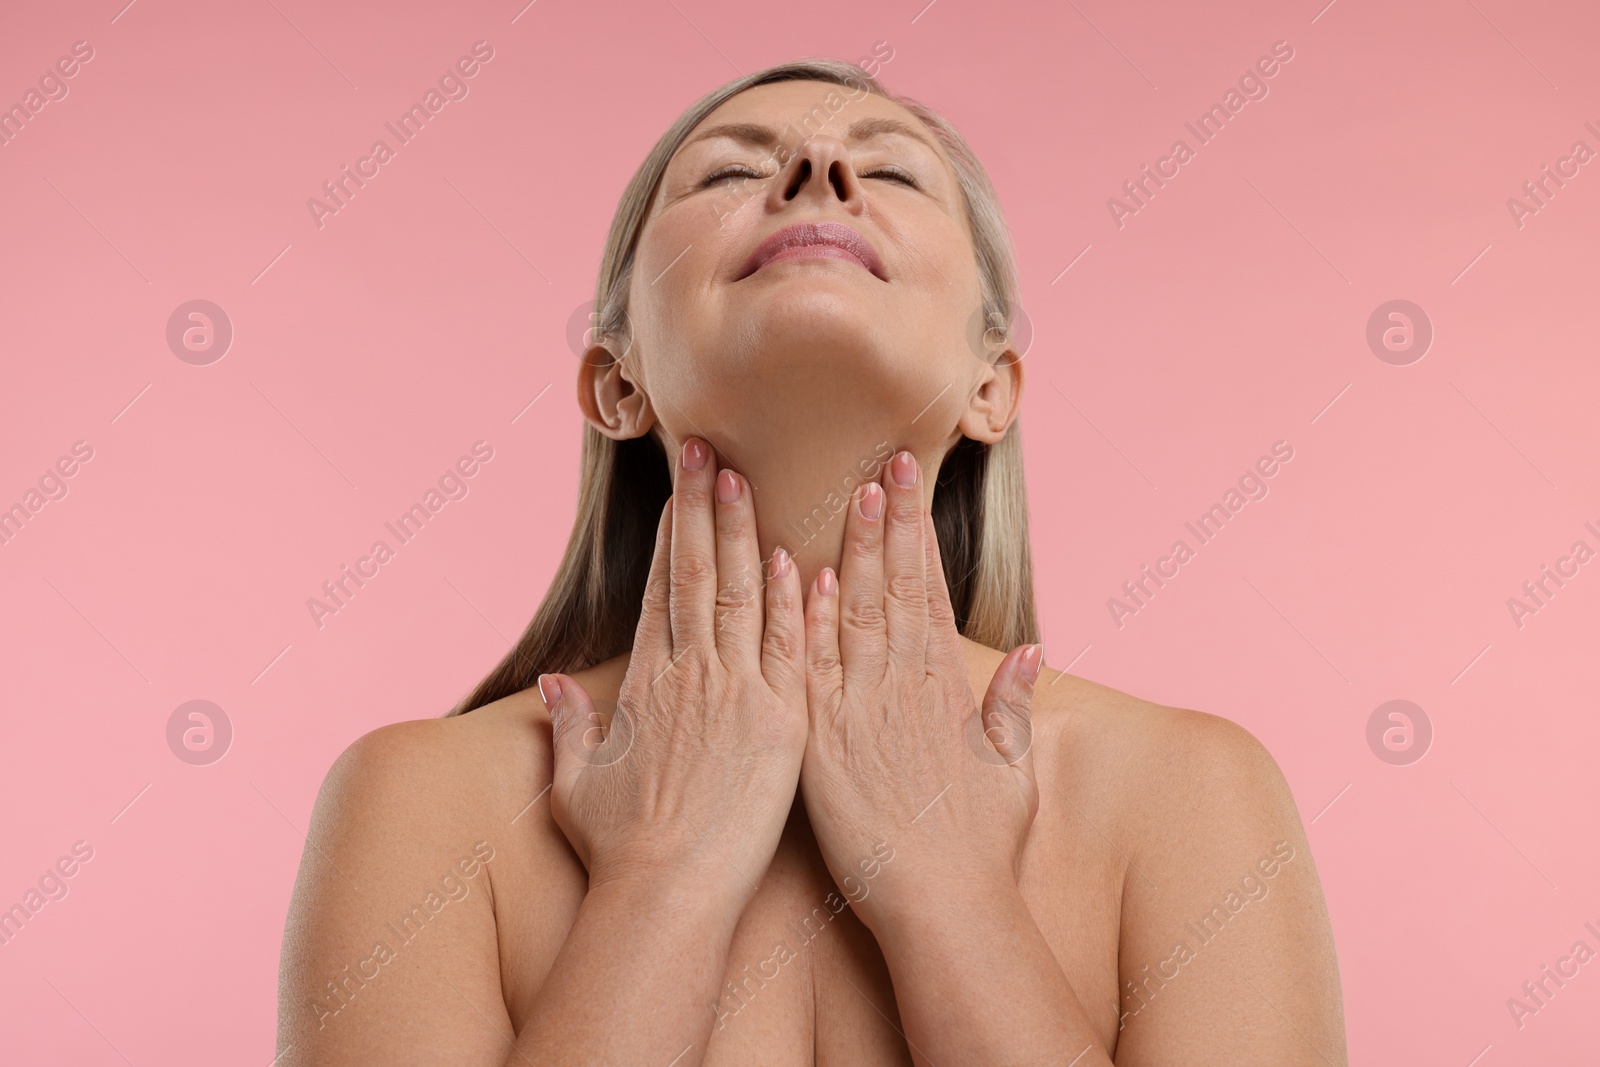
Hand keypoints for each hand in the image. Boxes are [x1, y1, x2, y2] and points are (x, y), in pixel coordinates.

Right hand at [541, 437, 808, 909]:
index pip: (662, 593)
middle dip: (700, 507)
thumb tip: (553, 686)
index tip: (677, 494)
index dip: (670, 538)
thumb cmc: (622, 849)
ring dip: (742, 533)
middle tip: (706, 449)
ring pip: (741, 595)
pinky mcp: (782, 722)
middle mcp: (692, 676)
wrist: (668, 894)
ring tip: (743, 477)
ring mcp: (739, 695)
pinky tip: (792, 557)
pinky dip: (790, 601)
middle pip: (697, 575)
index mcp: (649, 684)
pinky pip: (789, 648)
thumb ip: (569, 727)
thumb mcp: (579, 783)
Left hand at [799, 448, 1043, 933]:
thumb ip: (1011, 706)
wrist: (943, 904)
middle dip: (888, 519)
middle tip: (882, 461)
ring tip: (847, 492)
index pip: (927, 593)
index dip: (916, 537)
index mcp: (944, 688)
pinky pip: (811, 667)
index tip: (908, 487)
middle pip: (894, 587)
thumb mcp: (1010, 772)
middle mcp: (905, 687)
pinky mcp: (824, 740)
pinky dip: (807, 619)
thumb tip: (1028, 652)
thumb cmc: (978, 847)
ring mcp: (863, 709)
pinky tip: (799, 574)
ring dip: (850, 550)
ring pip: (854, 612)